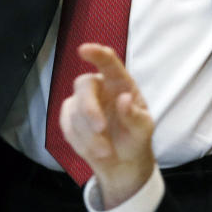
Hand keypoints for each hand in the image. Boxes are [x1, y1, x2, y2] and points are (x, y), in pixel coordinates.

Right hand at [58, 43, 155, 208]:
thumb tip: (124, 99)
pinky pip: (67, 126)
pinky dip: (81, 142)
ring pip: (75, 111)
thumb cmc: (136, 138)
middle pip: (84, 85)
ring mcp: (82, 102)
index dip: (96, 54)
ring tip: (106, 151)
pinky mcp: (70, 118)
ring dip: (89, 135)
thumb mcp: (143, 129)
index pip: (108, 62)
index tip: (84, 50)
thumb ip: (135, 115)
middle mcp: (99, 87)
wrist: (122, 162)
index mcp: (120, 83)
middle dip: (89, 108)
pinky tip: (94, 150)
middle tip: (101, 129)